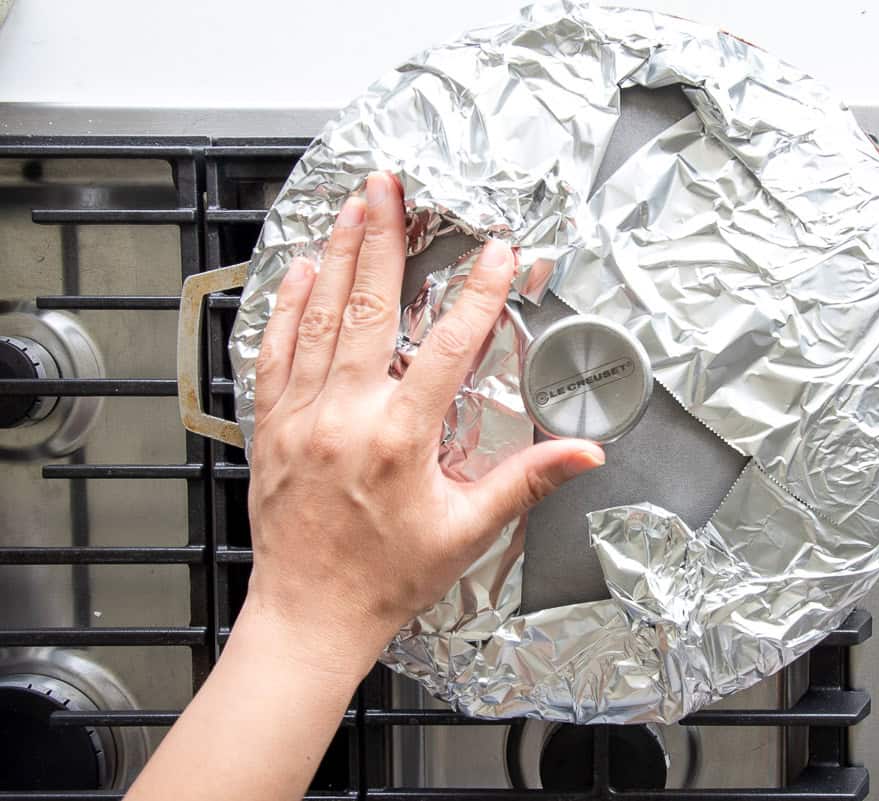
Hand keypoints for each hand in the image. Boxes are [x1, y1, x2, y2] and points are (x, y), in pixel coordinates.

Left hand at [242, 172, 604, 678]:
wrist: (309, 616)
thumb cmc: (387, 578)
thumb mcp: (468, 531)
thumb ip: (527, 480)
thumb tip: (586, 453)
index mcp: (399, 439)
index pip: (448, 347)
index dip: (479, 294)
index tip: (498, 254)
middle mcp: (345, 416)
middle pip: (368, 308)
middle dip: (383, 238)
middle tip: (391, 187)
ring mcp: (300, 416)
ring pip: (318, 318)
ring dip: (336, 256)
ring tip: (351, 206)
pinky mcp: (272, 426)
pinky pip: (275, 352)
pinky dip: (288, 307)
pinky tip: (300, 272)